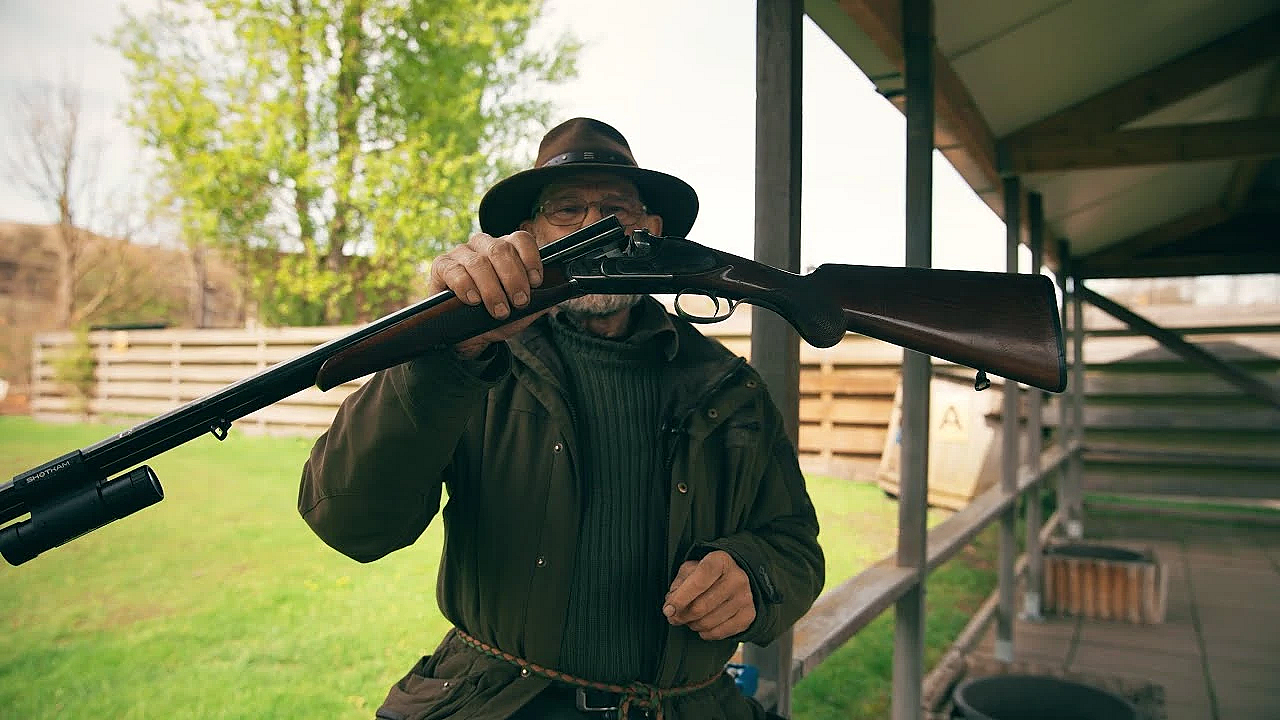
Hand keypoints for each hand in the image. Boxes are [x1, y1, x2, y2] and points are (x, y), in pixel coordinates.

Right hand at [427, 230, 548, 357]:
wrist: (469, 336)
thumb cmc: (497, 317)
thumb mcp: (523, 311)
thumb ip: (542, 299)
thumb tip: (563, 290)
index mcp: (506, 249)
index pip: (521, 239)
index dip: (531, 259)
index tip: (536, 282)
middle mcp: (484, 245)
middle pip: (501, 250)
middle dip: (513, 279)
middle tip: (519, 302)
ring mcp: (461, 253)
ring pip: (480, 262)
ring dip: (493, 290)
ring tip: (499, 311)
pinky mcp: (442, 266)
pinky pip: (455, 271)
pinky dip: (468, 288)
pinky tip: (474, 301)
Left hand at [662, 550, 755, 640]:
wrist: (737, 578)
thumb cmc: (709, 574)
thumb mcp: (691, 569)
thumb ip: (679, 586)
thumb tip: (671, 608)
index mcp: (720, 561)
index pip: (699, 581)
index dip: (681, 598)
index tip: (668, 610)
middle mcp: (737, 578)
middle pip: (701, 606)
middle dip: (682, 615)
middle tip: (675, 616)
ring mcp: (745, 597)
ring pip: (708, 622)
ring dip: (692, 624)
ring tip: (689, 619)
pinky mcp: (748, 615)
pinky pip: (719, 633)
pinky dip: (705, 633)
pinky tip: (702, 625)